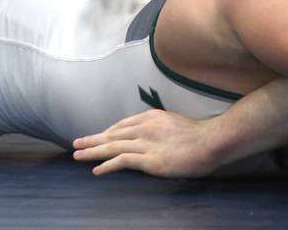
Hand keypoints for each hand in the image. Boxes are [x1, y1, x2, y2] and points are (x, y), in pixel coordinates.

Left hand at [72, 109, 215, 177]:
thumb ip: (162, 129)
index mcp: (152, 117)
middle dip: (93, 139)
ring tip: (78, 155)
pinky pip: (122, 162)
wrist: (211, 142)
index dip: (107, 132)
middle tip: (76, 143)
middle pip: (112, 134)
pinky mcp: (149, 160)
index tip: (98, 136)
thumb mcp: (176, 124)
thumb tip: (156, 138)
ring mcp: (146, 143)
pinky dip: (107, 165)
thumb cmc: (200, 136)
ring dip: (92, 151)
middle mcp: (145, 128)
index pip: (123, 125)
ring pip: (112, 147)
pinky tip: (97, 170)